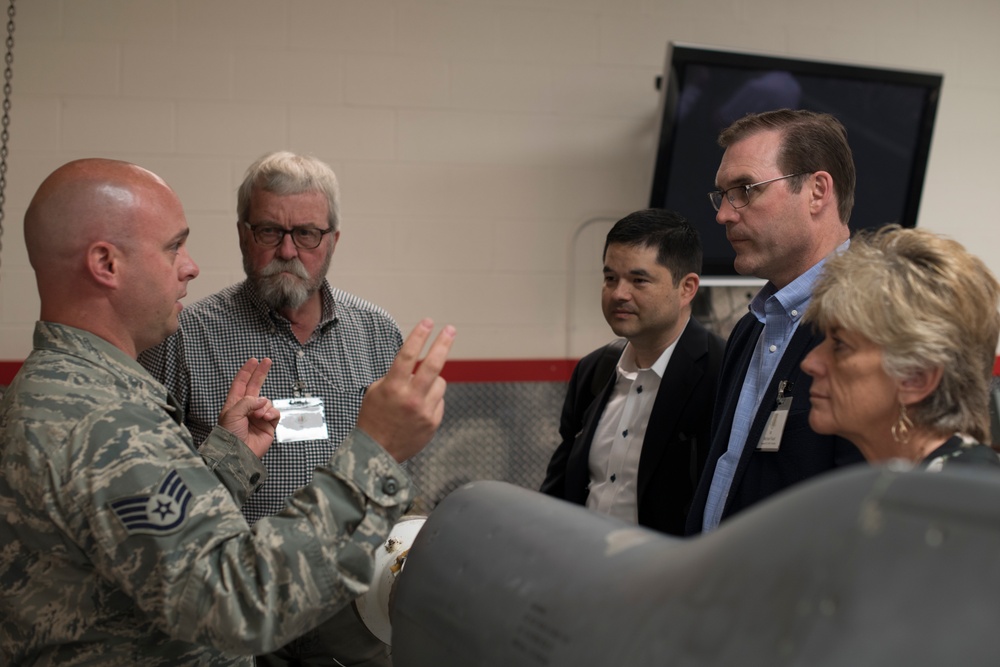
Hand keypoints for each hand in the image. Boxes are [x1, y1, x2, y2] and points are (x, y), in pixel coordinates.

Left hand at [218, 358, 280, 458]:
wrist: (238, 454)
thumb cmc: (229, 435)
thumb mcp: (232, 413)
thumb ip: (247, 401)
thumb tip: (263, 400)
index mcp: (234, 404)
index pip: (240, 384)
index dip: (247, 372)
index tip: (253, 360)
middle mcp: (246, 409)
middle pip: (255, 387)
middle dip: (261, 374)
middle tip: (267, 361)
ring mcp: (258, 417)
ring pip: (267, 402)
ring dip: (264, 406)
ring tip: (258, 415)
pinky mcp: (268, 425)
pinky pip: (274, 413)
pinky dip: (271, 413)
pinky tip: (266, 418)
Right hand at [356, 319, 454, 461]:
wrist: (376, 453)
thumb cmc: (373, 420)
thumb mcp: (375, 392)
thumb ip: (395, 376)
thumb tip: (413, 365)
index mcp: (393, 387)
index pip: (408, 354)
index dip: (419, 335)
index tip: (428, 322)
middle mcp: (411, 398)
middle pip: (433, 364)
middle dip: (443, 343)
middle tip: (450, 330)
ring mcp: (424, 411)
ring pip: (439, 383)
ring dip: (432, 382)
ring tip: (417, 392)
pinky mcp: (433, 422)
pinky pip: (439, 401)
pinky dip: (431, 400)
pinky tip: (418, 409)